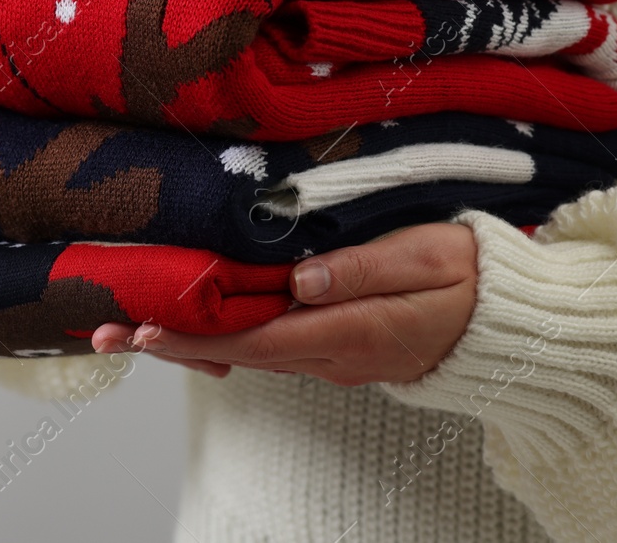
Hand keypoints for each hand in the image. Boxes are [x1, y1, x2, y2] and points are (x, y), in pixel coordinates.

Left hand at [91, 223, 478, 384]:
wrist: (511, 322)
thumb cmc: (471, 278)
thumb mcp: (425, 257)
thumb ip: (360, 268)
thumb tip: (300, 278)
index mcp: (349, 331)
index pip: (255, 338)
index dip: (194, 335)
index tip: (143, 328)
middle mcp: (332, 355)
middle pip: (236, 353)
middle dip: (169, 344)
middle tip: (105, 335)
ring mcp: (334, 358)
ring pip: (248, 353)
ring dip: (189, 343)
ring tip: (129, 331)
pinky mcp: (337, 349)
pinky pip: (271, 347)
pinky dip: (225, 339)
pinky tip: (193, 328)